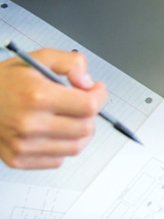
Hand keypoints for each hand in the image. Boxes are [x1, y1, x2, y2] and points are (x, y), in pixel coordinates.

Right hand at [0, 49, 107, 168]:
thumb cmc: (2, 81)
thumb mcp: (35, 59)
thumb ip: (70, 63)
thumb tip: (89, 82)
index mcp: (36, 96)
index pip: (88, 106)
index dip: (99, 97)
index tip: (96, 91)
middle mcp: (30, 124)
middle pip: (86, 128)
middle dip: (89, 115)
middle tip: (80, 104)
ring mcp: (24, 145)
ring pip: (76, 147)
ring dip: (79, 133)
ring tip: (67, 118)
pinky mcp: (19, 159)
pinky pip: (58, 160)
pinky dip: (61, 147)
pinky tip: (50, 132)